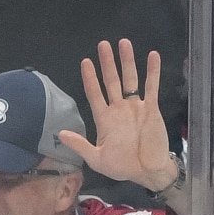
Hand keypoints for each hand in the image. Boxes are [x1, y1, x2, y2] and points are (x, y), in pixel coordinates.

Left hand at [62, 38, 176, 194]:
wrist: (146, 171)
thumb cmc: (121, 166)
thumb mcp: (96, 158)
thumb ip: (80, 144)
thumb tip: (60, 134)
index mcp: (104, 119)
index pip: (94, 94)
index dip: (90, 78)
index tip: (85, 62)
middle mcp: (118, 109)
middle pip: (111, 81)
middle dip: (107, 63)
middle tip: (103, 44)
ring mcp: (135, 107)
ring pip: (130, 79)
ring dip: (127, 62)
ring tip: (123, 43)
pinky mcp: (151, 108)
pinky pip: (152, 86)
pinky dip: (152, 71)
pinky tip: (151, 55)